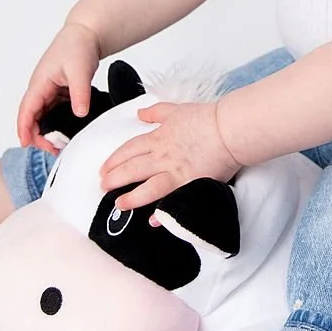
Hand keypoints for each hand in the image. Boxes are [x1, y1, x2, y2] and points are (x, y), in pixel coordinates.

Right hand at [17, 21, 102, 148]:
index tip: (26, 144)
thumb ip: (80, 94)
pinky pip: (52, 111)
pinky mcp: (58, 92)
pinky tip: (66, 132)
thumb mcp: (80, 71)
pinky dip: (55, 123)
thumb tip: (79, 113)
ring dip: (46, 131)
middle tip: (52, 149)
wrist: (85, 34)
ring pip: (41, 116)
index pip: (27, 110)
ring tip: (58, 146)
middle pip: (31, 117)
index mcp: (40, 83)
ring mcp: (48, 90)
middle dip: (37, 135)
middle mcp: (41, 88)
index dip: (24, 128)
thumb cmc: (78, 47)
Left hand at [98, 100, 240, 215]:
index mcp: (158, 138)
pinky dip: (164, 214)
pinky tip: (153, 221)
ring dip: (131, 198)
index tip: (104, 168)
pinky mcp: (190, 185)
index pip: (129, 150)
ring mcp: (176, 173)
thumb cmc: (206, 118)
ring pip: (147, 188)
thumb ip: (156, 112)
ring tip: (119, 204)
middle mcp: (163, 157)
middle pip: (132, 169)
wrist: (228, 130)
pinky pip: (172, 202)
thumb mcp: (176, 110)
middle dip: (114, 179)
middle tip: (103, 187)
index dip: (114, 160)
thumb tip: (140, 113)